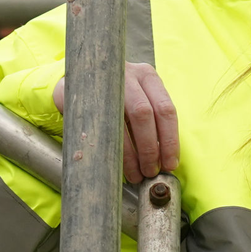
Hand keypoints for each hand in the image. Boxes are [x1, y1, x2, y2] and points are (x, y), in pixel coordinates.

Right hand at [51, 62, 179, 183]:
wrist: (79, 79)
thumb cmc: (118, 97)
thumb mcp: (139, 99)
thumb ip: (153, 121)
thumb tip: (166, 159)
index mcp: (148, 77)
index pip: (166, 109)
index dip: (171, 140)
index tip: (170, 164)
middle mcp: (128, 76)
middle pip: (145, 115)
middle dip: (150, 149)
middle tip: (152, 171)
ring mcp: (104, 84)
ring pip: (121, 122)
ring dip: (131, 155)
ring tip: (136, 175)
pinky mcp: (83, 96)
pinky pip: (100, 128)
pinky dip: (111, 151)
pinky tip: (116, 165)